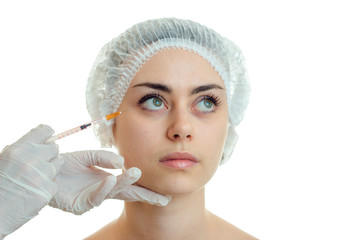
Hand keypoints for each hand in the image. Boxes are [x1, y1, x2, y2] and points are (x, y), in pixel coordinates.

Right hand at [0, 125, 62, 238]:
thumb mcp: (2, 161)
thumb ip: (18, 151)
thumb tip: (33, 143)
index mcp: (19, 150)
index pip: (43, 131)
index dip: (46, 133)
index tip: (48, 135)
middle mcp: (33, 160)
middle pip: (54, 148)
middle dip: (49, 152)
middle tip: (42, 159)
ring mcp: (42, 176)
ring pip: (58, 163)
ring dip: (50, 168)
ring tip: (37, 176)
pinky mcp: (48, 190)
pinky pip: (55, 181)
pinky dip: (49, 184)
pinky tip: (36, 189)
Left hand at [49, 150, 170, 214]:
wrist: (42, 169)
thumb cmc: (64, 164)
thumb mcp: (87, 155)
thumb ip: (104, 157)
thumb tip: (121, 163)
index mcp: (107, 180)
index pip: (130, 185)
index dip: (145, 188)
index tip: (163, 193)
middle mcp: (102, 191)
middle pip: (128, 194)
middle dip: (145, 197)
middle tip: (162, 198)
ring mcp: (92, 199)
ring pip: (114, 193)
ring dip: (125, 183)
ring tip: (135, 173)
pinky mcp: (80, 205)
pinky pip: (95, 197)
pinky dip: (104, 188)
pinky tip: (111, 179)